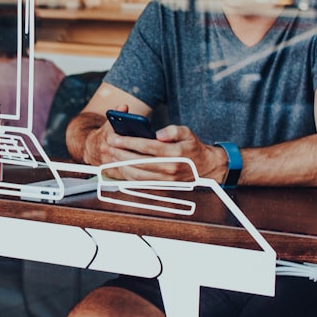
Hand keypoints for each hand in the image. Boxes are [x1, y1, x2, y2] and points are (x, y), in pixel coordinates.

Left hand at [102, 121, 227, 182]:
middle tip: (110, 146)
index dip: (129, 142)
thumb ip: (172, 131)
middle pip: (139, 162)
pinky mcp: (163, 186)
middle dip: (122, 154)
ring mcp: (166, 180)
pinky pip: (143, 183)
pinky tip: (123, 168)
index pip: (147, 147)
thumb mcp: (187, 133)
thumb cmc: (193, 147)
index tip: (116, 138)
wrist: (206, 167)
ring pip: (138, 175)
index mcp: (175, 154)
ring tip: (114, 157)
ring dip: (123, 166)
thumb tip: (158, 134)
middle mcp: (170, 169)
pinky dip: (130, 176)